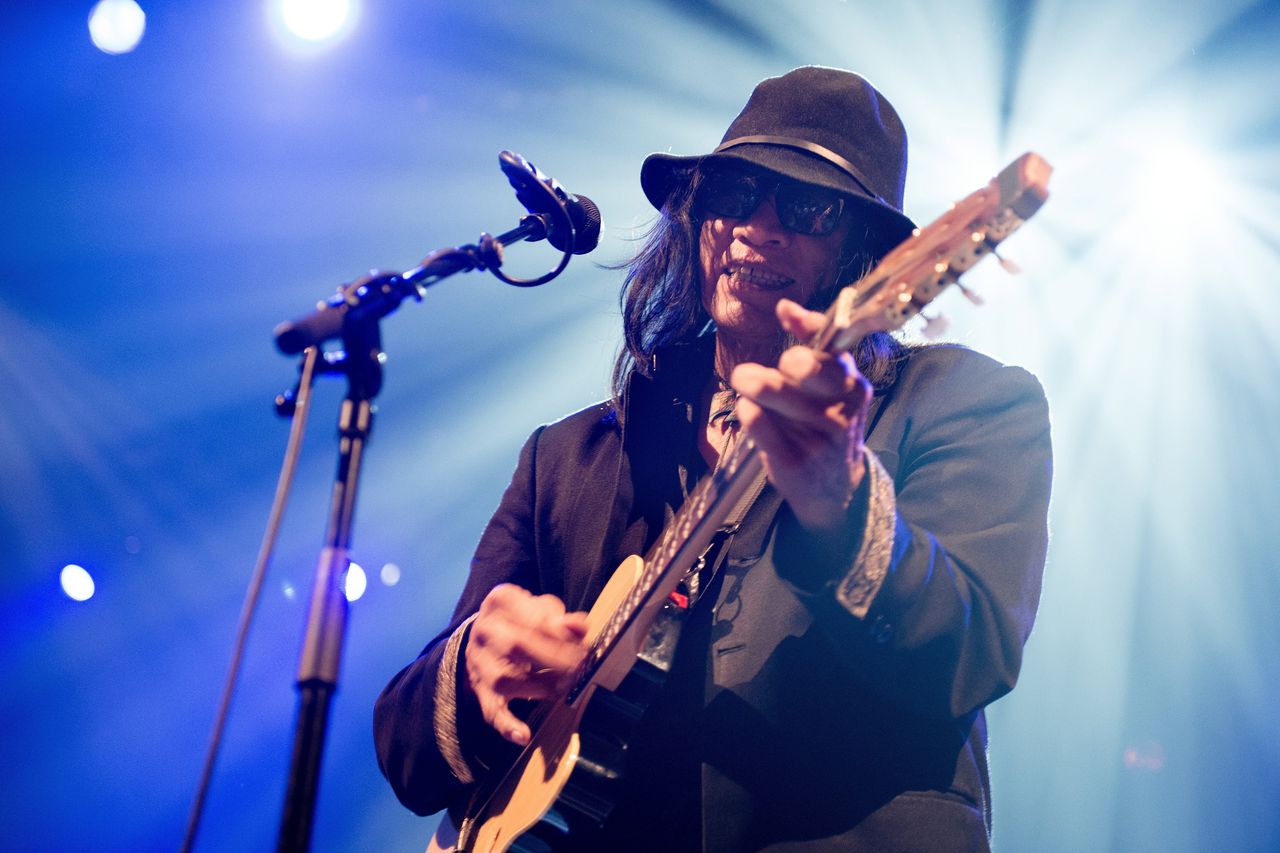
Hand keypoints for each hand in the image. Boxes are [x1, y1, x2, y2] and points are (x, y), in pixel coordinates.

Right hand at [464, 584, 588, 745]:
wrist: (482, 637)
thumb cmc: (519, 619)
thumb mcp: (537, 607)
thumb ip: (560, 616)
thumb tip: (580, 625)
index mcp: (501, 602)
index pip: (536, 618)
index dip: (564, 634)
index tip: (583, 644)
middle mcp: (486, 631)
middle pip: (520, 645)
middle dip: (557, 659)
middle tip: (580, 665)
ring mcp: (481, 663)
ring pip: (511, 680)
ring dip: (545, 687)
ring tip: (565, 685)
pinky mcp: (481, 690)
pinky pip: (491, 711)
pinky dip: (507, 726)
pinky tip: (523, 735)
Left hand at [730, 298, 872, 531]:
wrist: (837, 490)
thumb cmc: (825, 427)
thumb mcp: (830, 388)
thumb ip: (812, 348)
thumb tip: (785, 305)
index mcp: (852, 385)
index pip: (833, 346)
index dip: (808, 324)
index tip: (785, 313)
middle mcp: (842, 408)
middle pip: (800, 365)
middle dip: (777, 363)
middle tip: (761, 370)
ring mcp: (819, 436)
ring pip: (775, 391)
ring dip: (752, 383)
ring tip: (744, 382)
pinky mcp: (794, 460)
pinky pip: (759, 423)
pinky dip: (747, 412)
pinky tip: (749, 411)